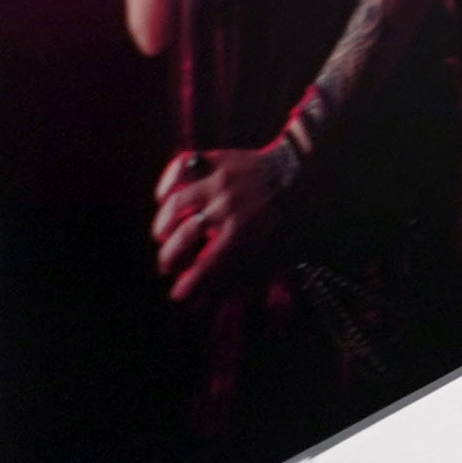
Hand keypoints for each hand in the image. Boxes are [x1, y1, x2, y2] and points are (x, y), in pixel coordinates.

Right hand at [152, 143, 291, 298]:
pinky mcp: (216, 159)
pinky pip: (181, 166)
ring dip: (163, 225)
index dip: (190, 282)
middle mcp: (227, 204)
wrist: (299, 169)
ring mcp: (219, 180)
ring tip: (162, 236)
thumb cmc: (283, 212)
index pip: (208, 261)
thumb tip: (211, 303)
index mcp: (243, 228)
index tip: (177, 294)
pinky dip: (167, 181)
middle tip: (166, 265)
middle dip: (169, 255)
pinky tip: (163, 197)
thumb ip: (240, 271)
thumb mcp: (272, 244)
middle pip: (184, 234)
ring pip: (176, 204)